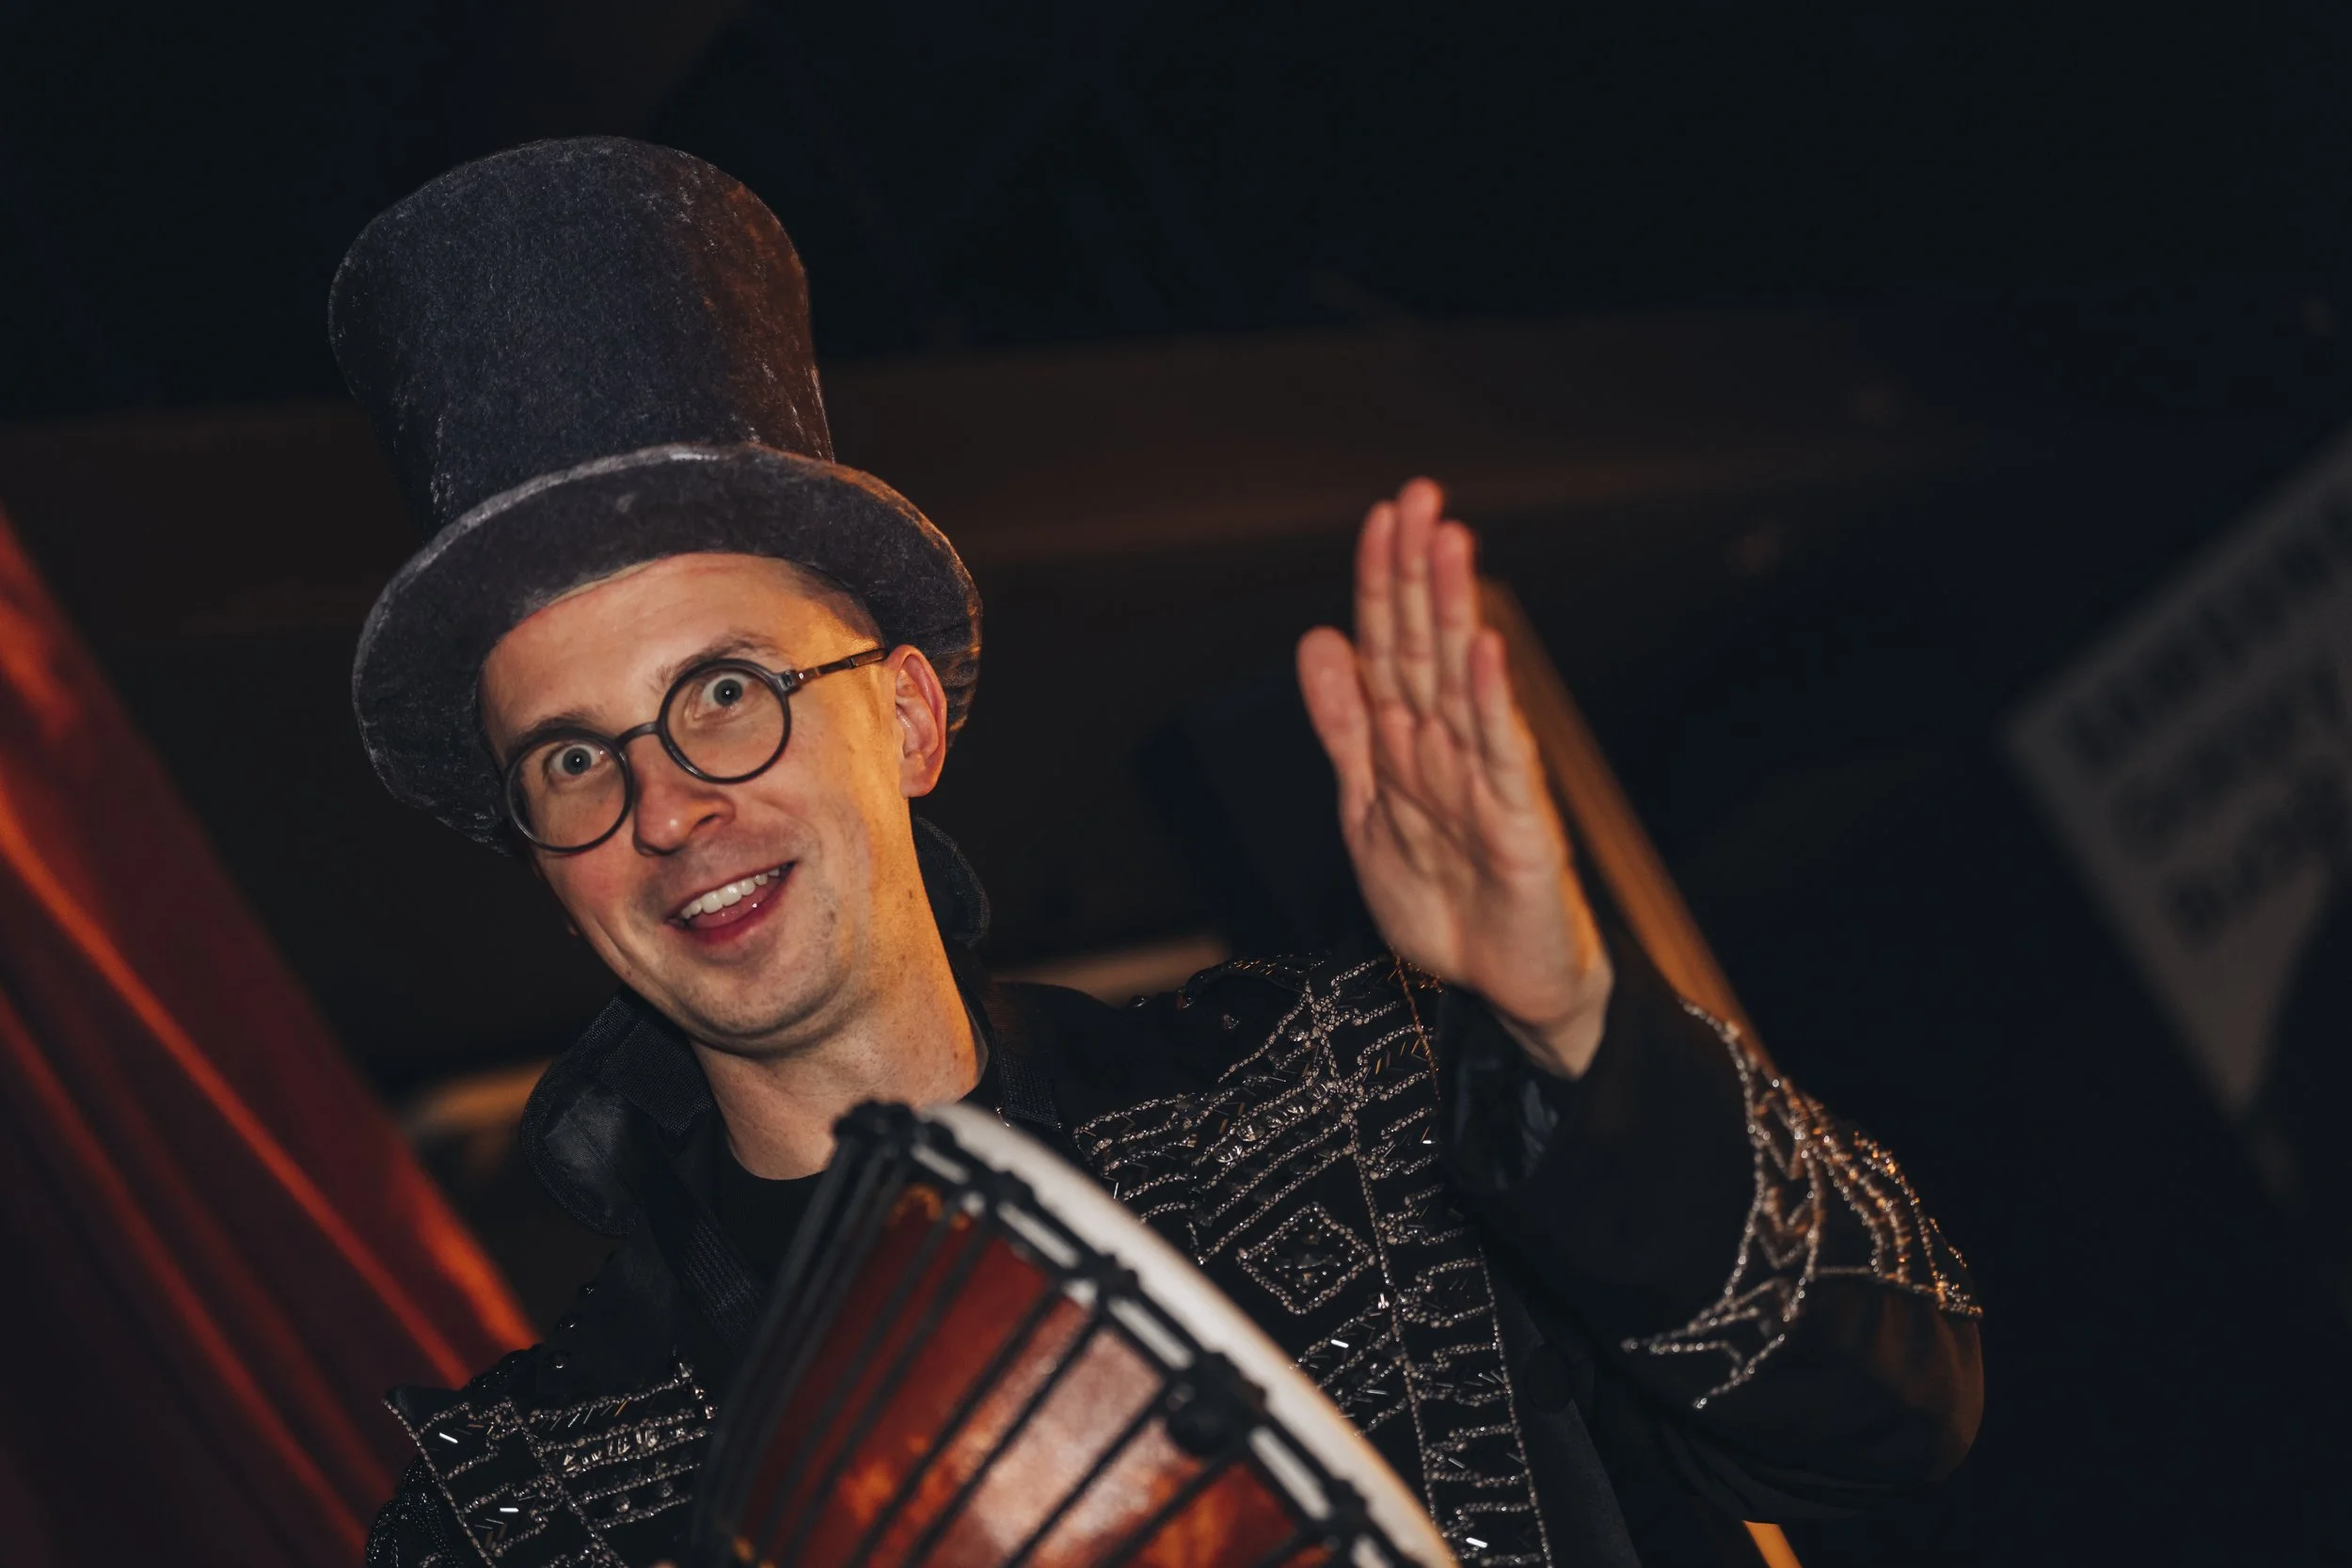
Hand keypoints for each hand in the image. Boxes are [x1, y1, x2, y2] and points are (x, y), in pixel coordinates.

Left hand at [1298, 478, 1613, 1076]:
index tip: (1382, 514)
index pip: (1391, 645)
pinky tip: (1484, 654)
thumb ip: (1344, 727)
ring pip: (1465, 684)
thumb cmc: (1443, 901)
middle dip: (1420, 571)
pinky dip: (1492, 707)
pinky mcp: (1521, 827)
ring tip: (1450, 543)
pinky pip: (1503, 759)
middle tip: (1420, 496)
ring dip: (1455, 613)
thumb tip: (1318, 639)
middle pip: (1429, 647)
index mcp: (1410, 740)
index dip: (1383, 582)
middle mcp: (1451, 748)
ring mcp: (1489, 782)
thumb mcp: (1365, 807)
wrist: (1502, 991)